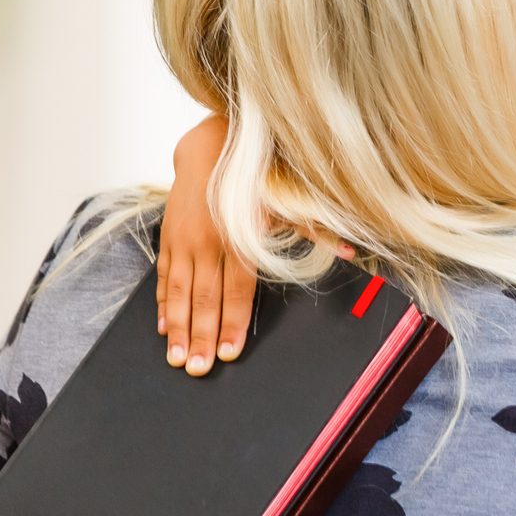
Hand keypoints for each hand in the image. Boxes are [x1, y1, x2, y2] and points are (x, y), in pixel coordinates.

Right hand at [157, 116, 354, 375]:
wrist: (211, 147)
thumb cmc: (255, 178)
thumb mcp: (287, 201)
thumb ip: (317, 230)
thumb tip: (354, 251)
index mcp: (239, 238)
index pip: (237, 290)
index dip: (233, 323)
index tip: (229, 352)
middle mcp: (209, 241)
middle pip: (205, 298)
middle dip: (200, 337)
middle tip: (197, 369)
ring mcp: (185, 240)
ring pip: (179, 292)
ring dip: (177, 328)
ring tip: (175, 358)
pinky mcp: (168, 236)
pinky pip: (164, 276)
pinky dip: (162, 303)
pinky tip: (162, 327)